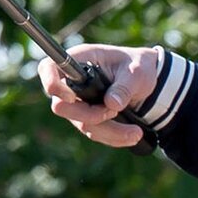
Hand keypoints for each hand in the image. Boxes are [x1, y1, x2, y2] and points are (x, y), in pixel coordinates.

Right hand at [38, 44, 167, 148]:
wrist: (148, 81)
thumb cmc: (139, 66)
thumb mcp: (138, 71)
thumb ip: (125, 85)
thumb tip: (112, 104)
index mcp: (79, 59)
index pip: (49, 68)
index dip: (51, 83)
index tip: (71, 97)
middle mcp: (72, 82)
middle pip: (62, 106)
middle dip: (89, 115)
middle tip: (116, 111)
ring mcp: (78, 102)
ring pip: (81, 124)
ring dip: (108, 132)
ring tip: (136, 132)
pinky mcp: (88, 117)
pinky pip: (94, 132)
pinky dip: (113, 137)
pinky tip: (133, 136)